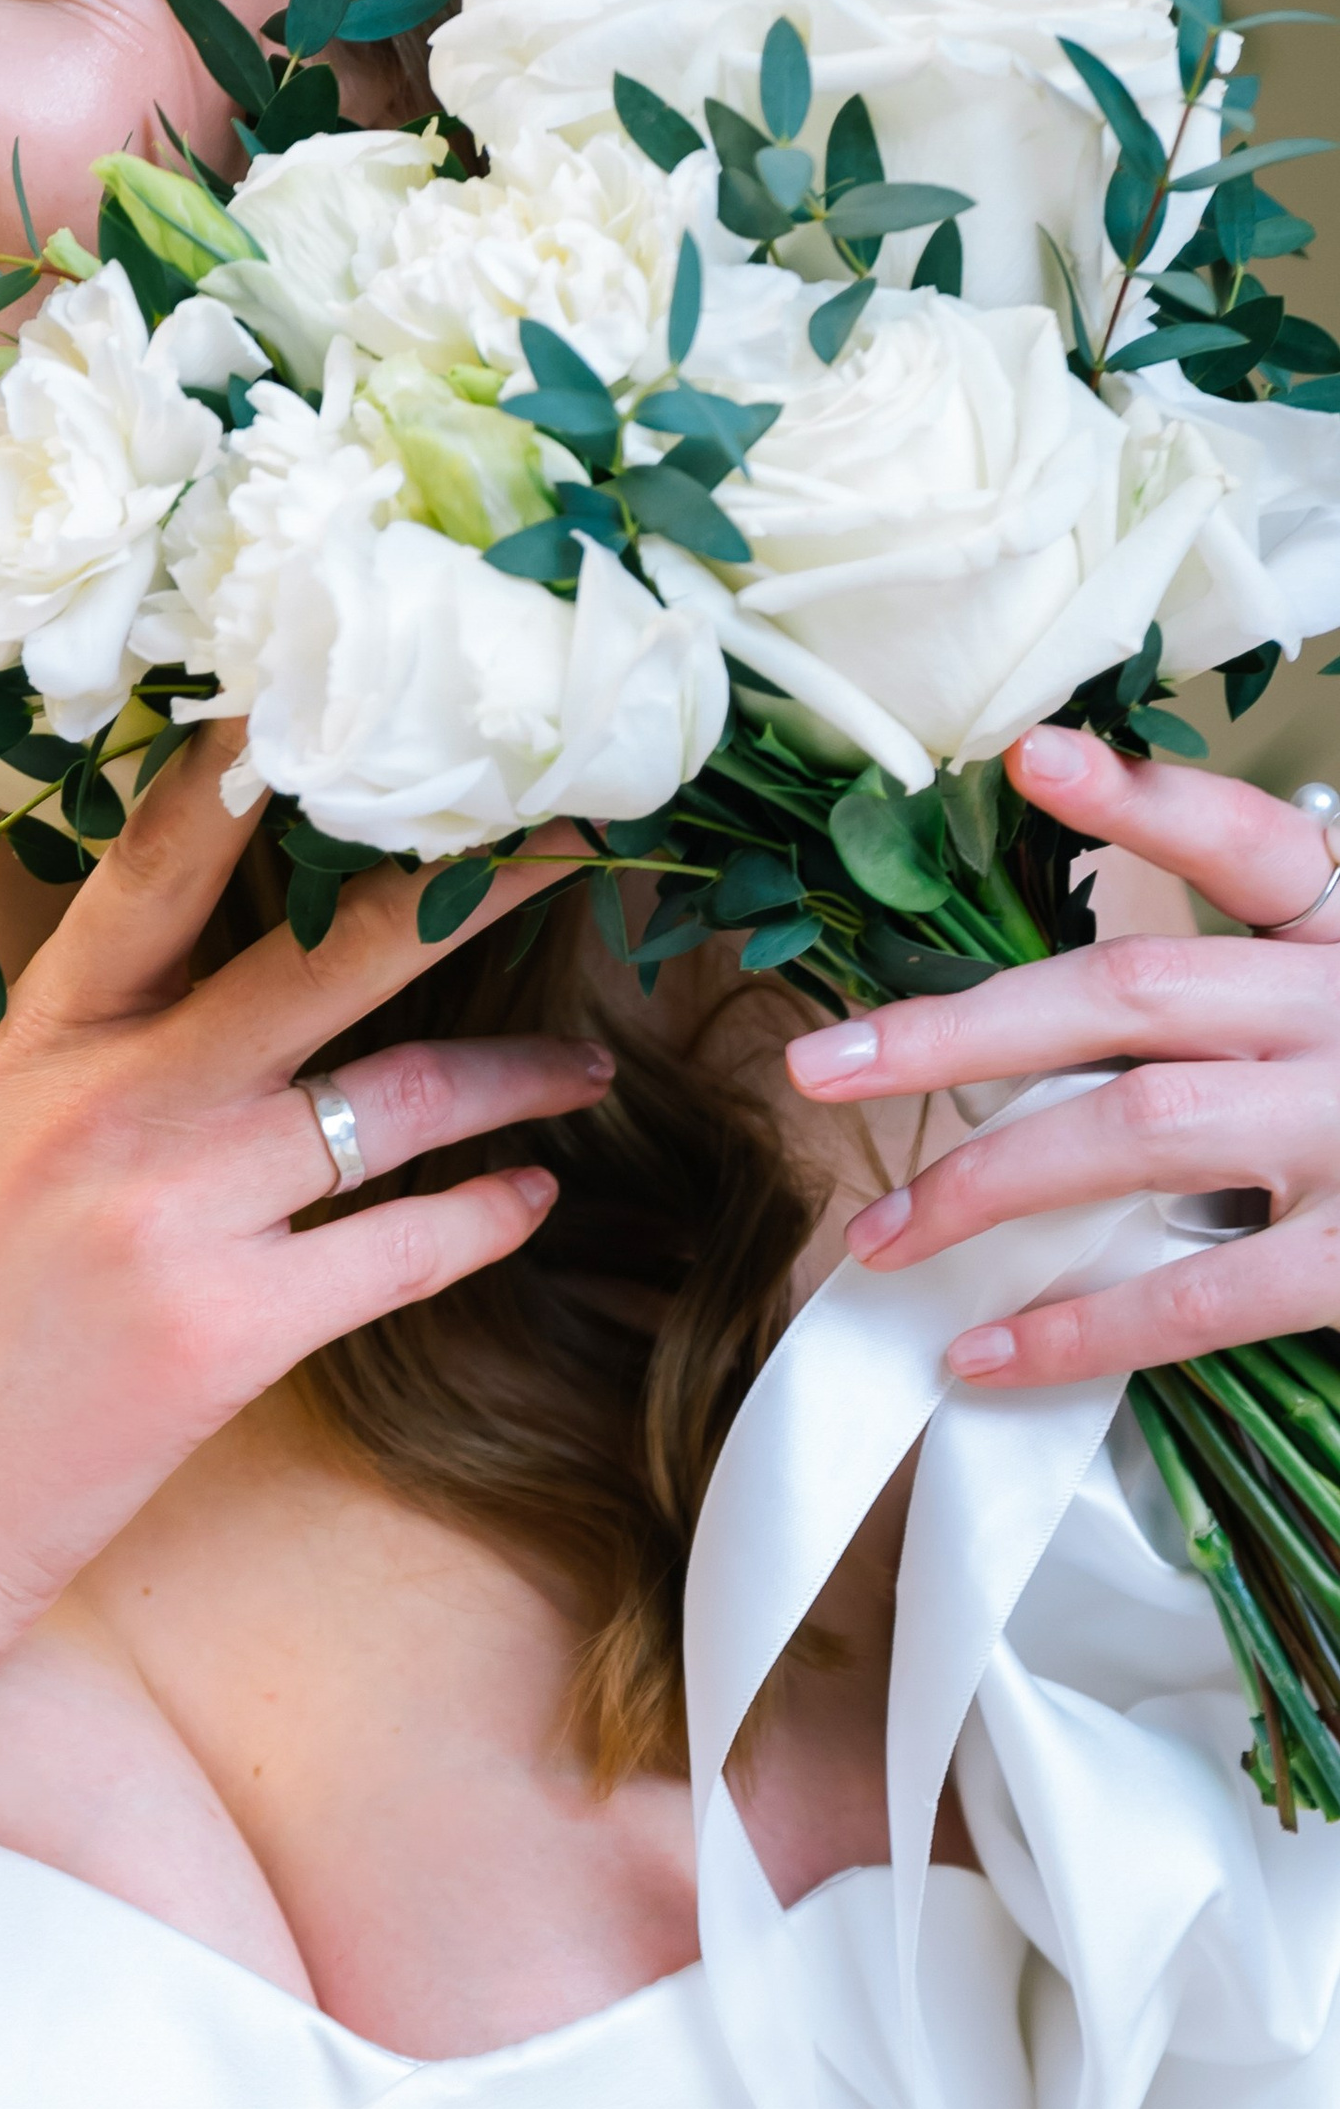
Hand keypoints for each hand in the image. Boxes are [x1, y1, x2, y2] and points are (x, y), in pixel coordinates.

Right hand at [0, 733, 606, 1678]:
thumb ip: (56, 1058)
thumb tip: (150, 983)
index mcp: (34, 1044)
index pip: (154, 870)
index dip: (249, 772)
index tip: (344, 696)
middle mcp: (107, 1103)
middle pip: (326, 959)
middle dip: (468, 892)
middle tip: (578, 837)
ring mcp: (173, 1215)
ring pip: (395, 1104)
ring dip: (515, 1084)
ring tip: (587, 1070)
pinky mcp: (227, 1334)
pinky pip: (403, 1250)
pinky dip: (485, 1219)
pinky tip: (530, 1202)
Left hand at [784, 723, 1339, 1389]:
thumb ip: (1282, 962)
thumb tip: (1104, 966)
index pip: (1255, 845)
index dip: (1143, 797)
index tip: (1029, 753)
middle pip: (1134, 990)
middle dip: (964, 1026)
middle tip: (826, 1063)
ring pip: (1140, 1129)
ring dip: (989, 1178)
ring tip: (883, 1234)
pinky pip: (1206, 1290)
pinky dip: (1087, 1326)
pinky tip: (993, 1355)